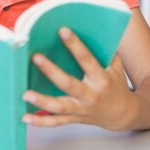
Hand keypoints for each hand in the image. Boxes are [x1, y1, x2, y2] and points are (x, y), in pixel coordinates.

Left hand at [21, 27, 136, 130]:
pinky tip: (25, 117)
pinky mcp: (74, 118)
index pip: (87, 59)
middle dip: (51, 71)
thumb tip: (89, 28)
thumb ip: (103, 49)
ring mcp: (81, 109)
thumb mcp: (116, 65)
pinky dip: (40, 121)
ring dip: (42, 101)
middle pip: (69, 84)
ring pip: (60, 107)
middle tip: (35, 57)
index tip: (62, 30)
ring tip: (26, 93)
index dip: (75, 45)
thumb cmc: (115, 84)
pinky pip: (55, 121)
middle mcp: (91, 95)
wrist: (123, 114)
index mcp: (102, 79)